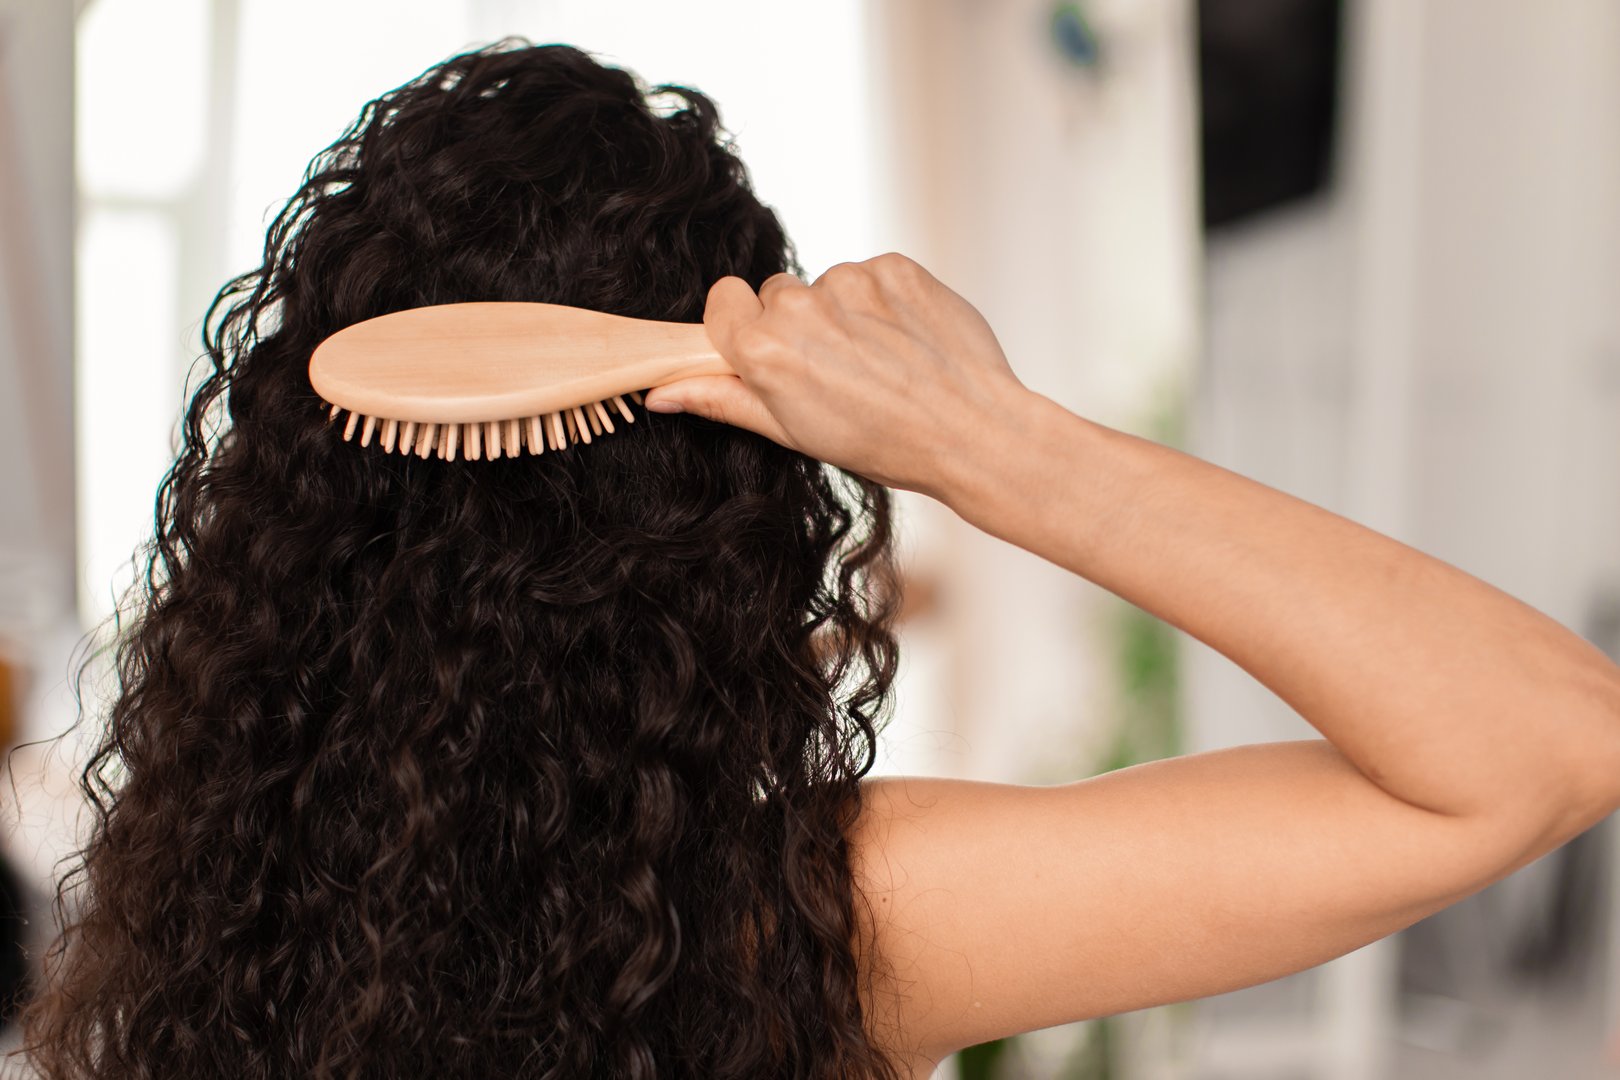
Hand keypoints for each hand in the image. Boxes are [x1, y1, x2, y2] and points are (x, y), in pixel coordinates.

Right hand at [642, 252, 1025, 496]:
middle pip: (776, 294)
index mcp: (764, 350)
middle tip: (837, 371)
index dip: (744, 328)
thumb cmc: (884, 444)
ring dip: (845, 315)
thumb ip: (724, 400)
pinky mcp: (894, 267)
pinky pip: (871, 275)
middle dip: (798, 325)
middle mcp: (800, 307)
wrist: (972, 432)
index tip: (772, 353)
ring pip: (827, 286)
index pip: (723, 302)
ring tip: (880, 362)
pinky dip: (883, 302)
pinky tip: (905, 342)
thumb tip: (662, 391)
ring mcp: (850, 282)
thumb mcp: (793, 432)